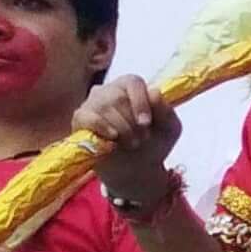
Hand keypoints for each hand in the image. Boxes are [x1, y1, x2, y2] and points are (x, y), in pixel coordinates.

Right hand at [74, 76, 181, 197]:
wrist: (137, 169)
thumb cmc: (154, 143)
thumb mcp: (170, 128)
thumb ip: (166, 110)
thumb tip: (154, 92)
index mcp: (131, 87)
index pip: (133, 82)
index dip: (141, 102)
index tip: (146, 123)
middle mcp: (108, 90)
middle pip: (118, 97)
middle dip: (133, 123)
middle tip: (141, 138)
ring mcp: (91, 103)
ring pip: (103, 107)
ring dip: (122, 130)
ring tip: (131, 143)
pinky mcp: (80, 119)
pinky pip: (86, 117)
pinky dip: (101, 128)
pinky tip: (112, 139)